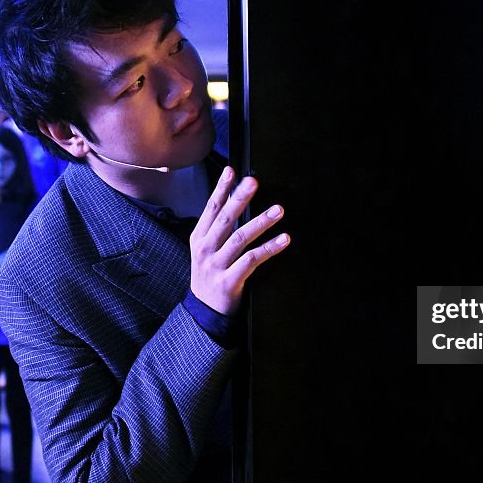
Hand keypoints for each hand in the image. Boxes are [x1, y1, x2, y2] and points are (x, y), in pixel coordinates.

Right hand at [190, 167, 290, 314]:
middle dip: (240, 198)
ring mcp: (216, 265)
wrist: (204, 311)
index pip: (211, 208)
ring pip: (240, 238)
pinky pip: (252, 260)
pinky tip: (283, 239)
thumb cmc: (210, 275)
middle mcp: (205, 249)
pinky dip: (269, 248)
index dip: (222, 188)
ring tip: (278, 210)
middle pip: (225, 219)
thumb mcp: (207, 249)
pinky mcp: (229, 281)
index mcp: (199, 237)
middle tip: (253, 182)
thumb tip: (235, 200)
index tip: (232, 171)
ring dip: (261, 222)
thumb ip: (219, 228)